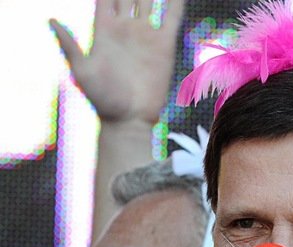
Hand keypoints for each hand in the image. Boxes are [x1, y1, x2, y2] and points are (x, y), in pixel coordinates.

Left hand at [50, 0, 183, 123]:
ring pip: (150, 0)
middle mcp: (126, 28)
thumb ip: (69, 45)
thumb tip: (50, 19)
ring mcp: (145, 36)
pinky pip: (171, 17)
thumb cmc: (102, 100)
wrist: (129, 120)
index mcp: (104, 29)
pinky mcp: (164, 47)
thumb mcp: (82, 72)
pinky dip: (175, 2)